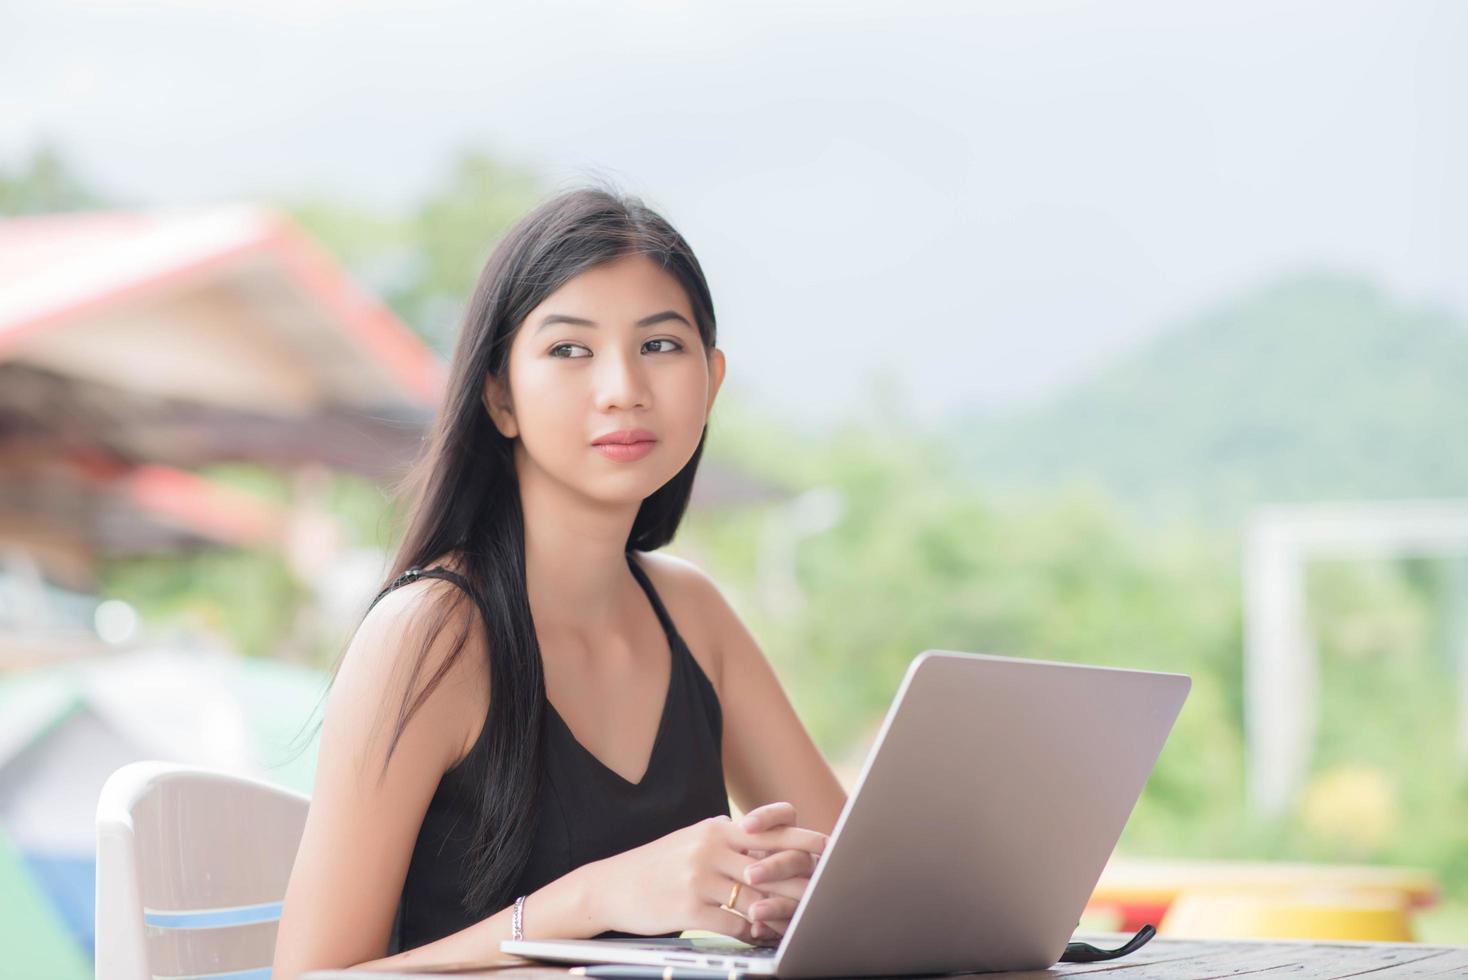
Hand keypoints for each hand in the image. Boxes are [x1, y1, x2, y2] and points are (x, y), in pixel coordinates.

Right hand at [587, 809, 827, 940]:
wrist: (612, 886)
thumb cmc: (660, 864)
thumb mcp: (694, 840)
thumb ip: (730, 839)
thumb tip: (770, 838)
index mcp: (716, 828)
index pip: (768, 828)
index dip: (800, 836)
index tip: (827, 844)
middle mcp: (710, 847)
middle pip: (770, 866)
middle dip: (801, 881)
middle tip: (826, 891)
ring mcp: (699, 877)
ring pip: (756, 899)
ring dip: (780, 914)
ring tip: (799, 921)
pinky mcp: (689, 908)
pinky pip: (734, 924)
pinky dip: (752, 933)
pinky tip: (762, 937)